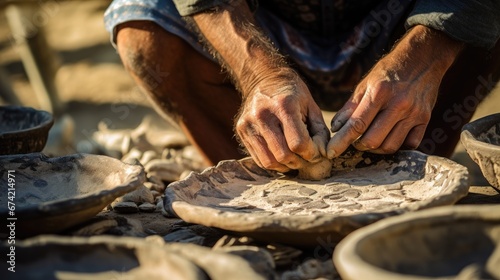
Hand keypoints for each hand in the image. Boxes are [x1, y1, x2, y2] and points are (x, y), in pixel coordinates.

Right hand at [236, 69, 329, 171]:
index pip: (298, 143)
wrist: (263, 78)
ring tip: (296, 160)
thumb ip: (319, 131)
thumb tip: (324, 155)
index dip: (312, 154)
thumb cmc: (292, 93)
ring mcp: (249, 123)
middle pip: (283, 155)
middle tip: (307, 160)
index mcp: (283, 105)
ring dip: (286, 166)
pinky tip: (282, 157)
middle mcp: (263, 114)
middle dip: (300, 162)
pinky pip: (259, 159)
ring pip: (269, 161)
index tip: (317, 153)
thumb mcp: (311, 106)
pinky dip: (274, 164)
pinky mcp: (241, 131)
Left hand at [327, 25, 462, 157]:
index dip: (341, 141)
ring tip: (371, 139)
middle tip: (355, 140)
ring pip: (390, 146)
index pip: (357, 124)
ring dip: (376, 148)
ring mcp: (414, 113)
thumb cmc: (389, 71)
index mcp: (379, 93)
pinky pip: (410, 145)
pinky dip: (397, 146)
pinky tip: (389, 137)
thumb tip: (336, 128)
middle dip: (359, 146)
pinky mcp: (425, 119)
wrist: (423, 59)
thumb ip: (350, 107)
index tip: (330, 152)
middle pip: (373, 140)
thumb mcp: (366, 84)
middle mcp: (398, 104)